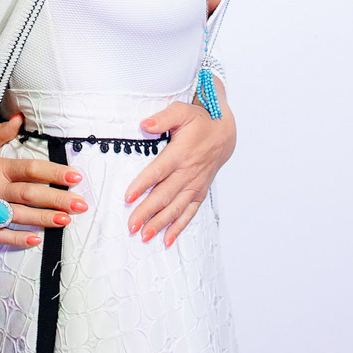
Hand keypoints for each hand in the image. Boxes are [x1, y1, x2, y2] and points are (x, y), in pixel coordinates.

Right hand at [0, 114, 86, 248]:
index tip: (75, 177)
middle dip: (58, 199)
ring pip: (20, 216)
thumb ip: (2, 134)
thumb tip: (20, 117)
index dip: (54, 173)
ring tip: (66, 220)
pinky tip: (36, 240)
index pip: (31, 169)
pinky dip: (18, 238)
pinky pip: (0, 234)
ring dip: (44, 219)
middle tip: (80, 204)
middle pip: (30, 194)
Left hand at [125, 83, 235, 246]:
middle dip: (147, 212)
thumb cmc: (199, 122)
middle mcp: (187, 173)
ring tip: (145, 236)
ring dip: (160, 223)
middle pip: (164, 195)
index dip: (142, 185)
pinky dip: (178, 227)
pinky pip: (189, 213)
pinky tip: (167, 240)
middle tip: (131, 226)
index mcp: (180, 153)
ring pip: (176, 208)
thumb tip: (144, 124)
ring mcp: (194, 185)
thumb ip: (163, 118)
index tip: (128, 198)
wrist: (224, 135)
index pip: (158, 172)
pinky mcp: (199, 193)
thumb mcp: (182, 112)